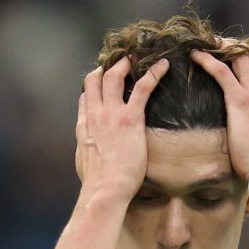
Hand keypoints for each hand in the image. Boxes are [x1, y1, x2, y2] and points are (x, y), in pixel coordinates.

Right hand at [75, 56, 169, 201]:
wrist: (104, 190)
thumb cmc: (98, 185)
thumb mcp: (84, 163)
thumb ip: (87, 150)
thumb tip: (89, 152)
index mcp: (84, 127)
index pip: (85, 97)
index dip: (93, 86)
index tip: (102, 82)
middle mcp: (94, 115)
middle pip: (95, 80)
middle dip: (107, 68)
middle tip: (120, 63)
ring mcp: (111, 114)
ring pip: (114, 77)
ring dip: (126, 64)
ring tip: (136, 58)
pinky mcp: (130, 118)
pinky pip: (143, 87)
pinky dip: (153, 73)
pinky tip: (164, 66)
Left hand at [189, 49, 248, 178]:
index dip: (248, 58)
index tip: (233, 54)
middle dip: (235, 45)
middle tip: (217, 41)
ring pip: (239, 57)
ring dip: (221, 46)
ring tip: (205, 42)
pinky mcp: (240, 99)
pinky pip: (222, 71)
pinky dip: (208, 60)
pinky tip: (195, 55)